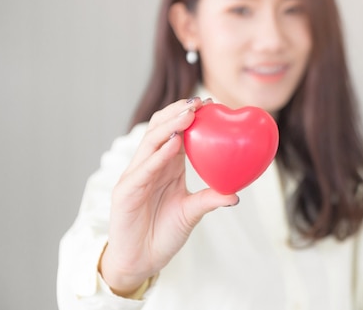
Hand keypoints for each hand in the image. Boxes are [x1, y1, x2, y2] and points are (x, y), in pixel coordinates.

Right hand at [99, 97, 238, 296]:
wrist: (141, 261)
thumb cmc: (163, 233)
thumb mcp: (192, 213)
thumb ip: (210, 199)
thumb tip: (237, 194)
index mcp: (165, 166)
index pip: (175, 132)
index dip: (189, 116)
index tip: (211, 103)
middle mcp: (149, 166)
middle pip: (160, 130)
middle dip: (178, 113)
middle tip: (200, 102)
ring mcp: (135, 177)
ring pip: (150, 143)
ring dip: (169, 127)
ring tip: (188, 115)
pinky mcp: (125, 192)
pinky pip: (143, 170)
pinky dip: (158, 156)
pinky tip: (173, 145)